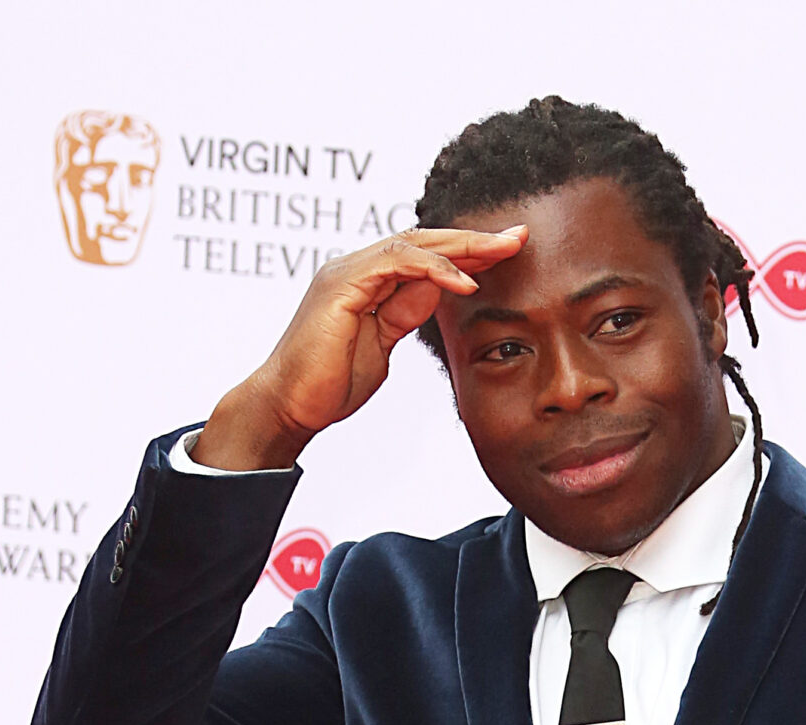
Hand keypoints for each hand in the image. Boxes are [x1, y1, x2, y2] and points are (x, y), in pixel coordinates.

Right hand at [190, 226, 527, 470]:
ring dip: (462, 245)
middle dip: (475, 238)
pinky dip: (433, 269)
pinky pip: (395, 263)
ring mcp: (347, 272)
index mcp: (368, 281)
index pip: (426, 255)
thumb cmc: (328, 385)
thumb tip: (436, 292)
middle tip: (518, 235)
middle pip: (424, 240)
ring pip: (413, 242)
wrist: (287, 406)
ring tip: (501, 250)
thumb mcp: (381, 347)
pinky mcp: (341, 285)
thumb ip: (404, 316)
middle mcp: (357, 268)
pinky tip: (464, 281)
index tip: (508, 252)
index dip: (468, 252)